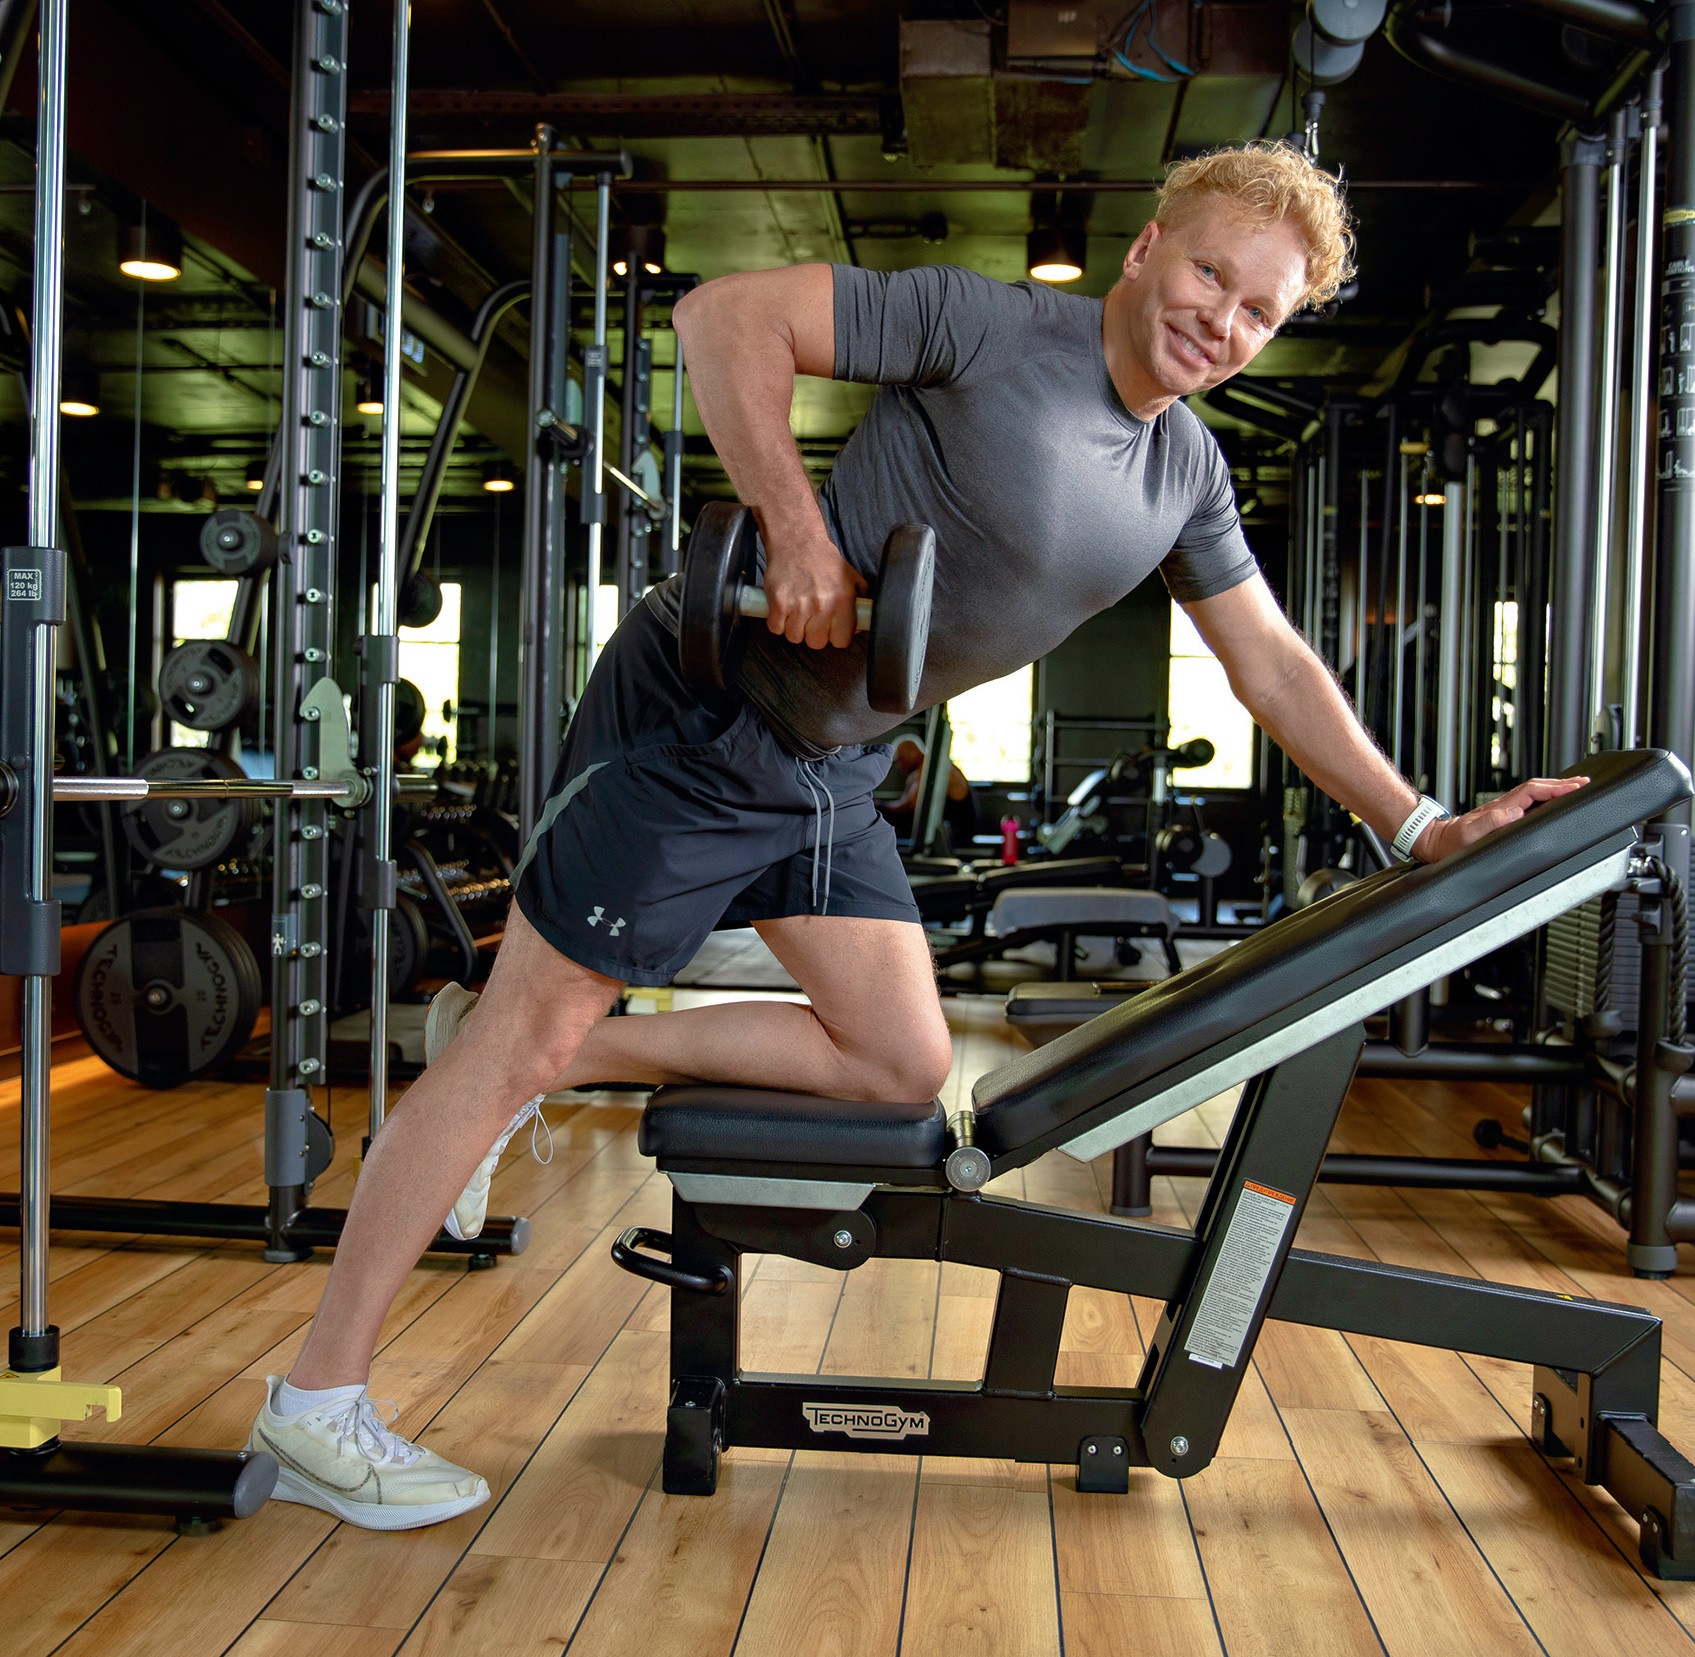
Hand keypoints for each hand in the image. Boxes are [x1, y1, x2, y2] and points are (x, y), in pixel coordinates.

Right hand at [762, 538, 864, 649]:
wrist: (797, 540)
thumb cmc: (823, 560)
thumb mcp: (851, 578)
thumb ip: (859, 603)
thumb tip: (859, 627)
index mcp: (842, 601)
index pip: (841, 641)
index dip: (835, 636)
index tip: (831, 629)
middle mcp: (822, 605)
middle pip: (817, 643)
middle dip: (814, 633)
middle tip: (812, 618)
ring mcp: (798, 605)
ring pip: (795, 637)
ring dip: (794, 628)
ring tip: (797, 611)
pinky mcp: (778, 603)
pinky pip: (776, 628)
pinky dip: (778, 621)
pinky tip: (784, 609)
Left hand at [1414, 775, 1589, 862]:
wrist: (1434, 842)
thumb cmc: (1451, 842)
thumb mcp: (1469, 835)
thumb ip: (1490, 822)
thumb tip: (1515, 813)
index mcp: (1500, 808)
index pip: (1533, 791)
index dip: (1555, 788)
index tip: (1575, 787)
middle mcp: (1502, 805)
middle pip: (1536, 787)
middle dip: (1561, 784)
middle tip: (1583, 783)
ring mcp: (1501, 809)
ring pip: (1533, 793)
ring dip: (1554, 789)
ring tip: (1573, 788)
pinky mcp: (1499, 816)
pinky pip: (1527, 802)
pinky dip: (1543, 797)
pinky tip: (1549, 801)